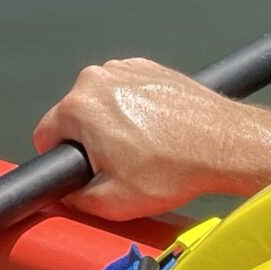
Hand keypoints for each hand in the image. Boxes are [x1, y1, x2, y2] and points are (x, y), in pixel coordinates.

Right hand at [32, 57, 270, 218]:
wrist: (224, 144)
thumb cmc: (175, 168)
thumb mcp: (116, 202)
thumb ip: (76, 201)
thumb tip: (62, 196)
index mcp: (79, 107)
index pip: (45, 134)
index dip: (61, 159)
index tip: (84, 170)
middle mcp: (96, 78)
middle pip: (74, 116)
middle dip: (90, 141)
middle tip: (122, 164)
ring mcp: (124, 68)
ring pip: (100, 103)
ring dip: (113, 123)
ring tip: (144, 148)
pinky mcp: (148, 67)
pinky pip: (126, 90)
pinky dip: (135, 108)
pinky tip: (158, 130)